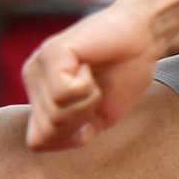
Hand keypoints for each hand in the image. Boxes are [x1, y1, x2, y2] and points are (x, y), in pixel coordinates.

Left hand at [20, 0, 163, 150]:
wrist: (146, 35)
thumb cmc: (126, 73)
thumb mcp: (96, 118)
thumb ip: (66, 132)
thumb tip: (38, 143)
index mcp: (41, 96)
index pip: (39, 143)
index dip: (71, 138)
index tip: (92, 112)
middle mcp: (33, 79)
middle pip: (47, 133)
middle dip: (80, 121)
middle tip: (97, 92)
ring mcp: (38, 65)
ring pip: (55, 116)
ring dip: (87, 103)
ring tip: (94, 78)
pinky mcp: (51, 53)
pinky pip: (63, 94)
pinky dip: (87, 88)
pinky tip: (89, 65)